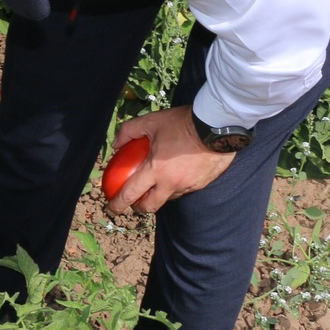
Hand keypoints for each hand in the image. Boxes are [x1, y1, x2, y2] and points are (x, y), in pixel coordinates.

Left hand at [105, 106, 235, 214]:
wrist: (218, 126)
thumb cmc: (183, 123)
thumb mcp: (152, 121)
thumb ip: (129, 131)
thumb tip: (116, 145)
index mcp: (156, 170)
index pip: (131, 194)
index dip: (118, 204)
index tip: (111, 208)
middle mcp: (171, 183)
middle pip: (149, 206)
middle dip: (138, 207)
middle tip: (133, 200)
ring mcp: (188, 186)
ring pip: (167, 199)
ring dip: (158, 195)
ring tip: (155, 183)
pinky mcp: (201, 184)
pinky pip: (183, 191)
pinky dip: (174, 187)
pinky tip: (174, 175)